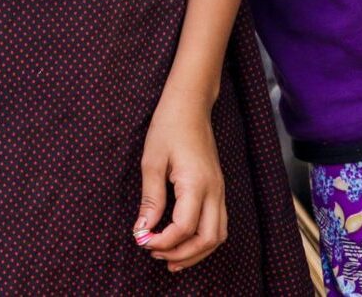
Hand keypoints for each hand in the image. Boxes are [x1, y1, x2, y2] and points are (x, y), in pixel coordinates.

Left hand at [134, 98, 226, 271]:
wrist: (190, 104)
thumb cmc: (168, 127)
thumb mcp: (152, 161)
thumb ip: (151, 199)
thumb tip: (143, 229)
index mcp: (196, 183)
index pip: (184, 228)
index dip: (162, 241)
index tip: (142, 240)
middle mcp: (214, 190)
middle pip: (207, 239)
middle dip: (183, 254)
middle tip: (156, 255)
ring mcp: (220, 190)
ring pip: (218, 235)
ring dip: (196, 252)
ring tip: (171, 257)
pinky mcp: (218, 188)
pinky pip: (218, 223)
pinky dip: (203, 239)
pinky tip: (184, 240)